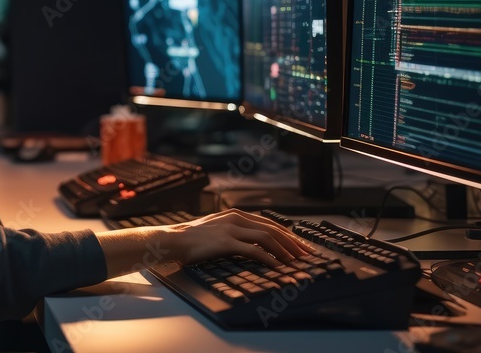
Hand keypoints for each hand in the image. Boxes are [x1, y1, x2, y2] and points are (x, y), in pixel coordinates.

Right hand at [167, 209, 315, 267]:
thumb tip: (252, 242)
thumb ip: (234, 231)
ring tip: (296, 262)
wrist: (172, 240)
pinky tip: (277, 266)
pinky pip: (253, 250)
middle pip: (273, 229)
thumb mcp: (216, 229)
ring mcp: (231, 229)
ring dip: (285, 250)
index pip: (269, 223)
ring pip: (267, 238)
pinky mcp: (225, 241)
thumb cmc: (192, 238)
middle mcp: (236, 218)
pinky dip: (269, 258)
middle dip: (293, 242)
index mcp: (235, 214)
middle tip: (307, 254)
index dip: (288, 234)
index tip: (301, 245)